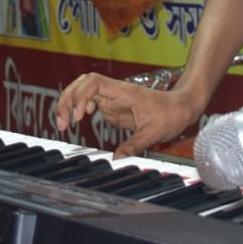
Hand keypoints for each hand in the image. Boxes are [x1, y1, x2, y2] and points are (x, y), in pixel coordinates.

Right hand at [54, 74, 199, 158]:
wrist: (182, 107)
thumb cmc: (171, 114)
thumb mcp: (154, 133)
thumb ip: (134, 146)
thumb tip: (115, 161)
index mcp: (124, 92)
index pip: (93, 82)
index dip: (80, 96)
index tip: (78, 116)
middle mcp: (115, 92)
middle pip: (82, 84)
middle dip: (67, 99)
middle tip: (61, 122)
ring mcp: (112, 99)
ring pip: (83, 92)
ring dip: (69, 103)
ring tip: (62, 123)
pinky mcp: (113, 107)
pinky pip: (89, 103)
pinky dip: (78, 109)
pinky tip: (77, 120)